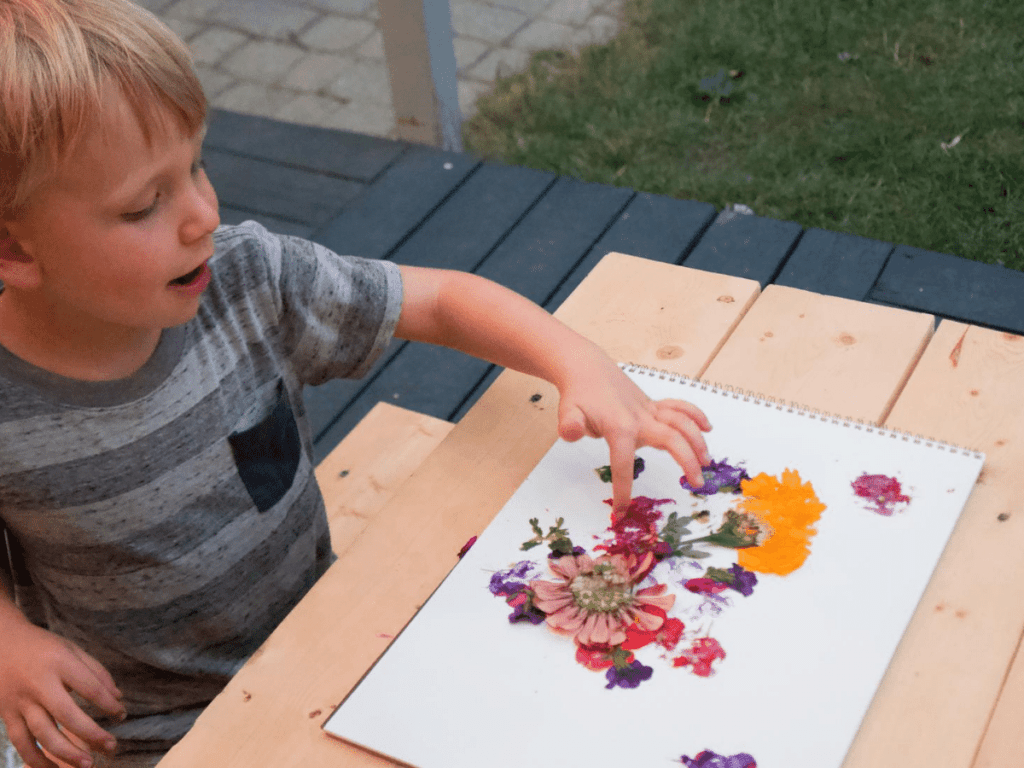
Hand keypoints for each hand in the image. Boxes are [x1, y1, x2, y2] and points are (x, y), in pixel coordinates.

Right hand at [0, 616, 124, 767]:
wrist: (0, 642)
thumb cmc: (42, 647)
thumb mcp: (72, 649)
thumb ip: (96, 672)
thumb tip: (118, 698)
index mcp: (60, 663)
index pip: (91, 688)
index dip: (109, 705)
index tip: (121, 715)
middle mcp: (39, 684)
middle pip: (67, 715)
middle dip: (91, 735)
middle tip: (111, 746)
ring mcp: (20, 701)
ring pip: (43, 734)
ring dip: (66, 753)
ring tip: (87, 764)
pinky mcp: (6, 714)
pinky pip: (21, 742)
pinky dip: (36, 760)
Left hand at [555, 351, 711, 515]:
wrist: (587, 368)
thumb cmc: (578, 394)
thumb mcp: (568, 411)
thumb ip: (569, 425)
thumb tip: (571, 432)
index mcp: (619, 427)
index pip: (623, 464)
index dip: (623, 491)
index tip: (621, 513)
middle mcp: (640, 418)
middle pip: (672, 438)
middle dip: (687, 461)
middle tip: (696, 484)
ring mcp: (648, 410)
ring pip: (681, 422)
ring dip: (697, 441)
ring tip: (706, 463)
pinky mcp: (652, 405)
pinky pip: (678, 408)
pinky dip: (695, 415)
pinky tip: (707, 428)